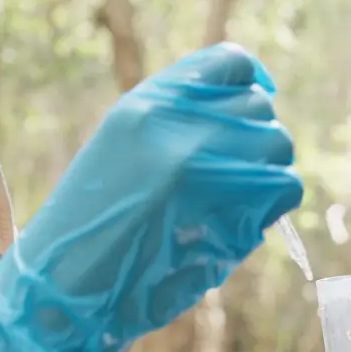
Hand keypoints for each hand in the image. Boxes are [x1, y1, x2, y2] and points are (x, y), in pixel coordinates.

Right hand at [0, 43, 301, 351]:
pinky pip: (285, 188)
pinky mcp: (229, 209)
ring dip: (268, 174)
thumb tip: (249, 115)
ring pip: (279, 145)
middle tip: (236, 176)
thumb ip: (175, 125)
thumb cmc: (93, 229)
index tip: (248, 116)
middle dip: (256, 140)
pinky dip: (272, 205)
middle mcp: (178, 124)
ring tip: (235, 203)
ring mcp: (206, 165)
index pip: (231, 62)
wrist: (66, 289)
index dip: (251, 86)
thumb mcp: (121, 150)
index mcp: (147, 103)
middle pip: (260, 107)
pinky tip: (240, 223)